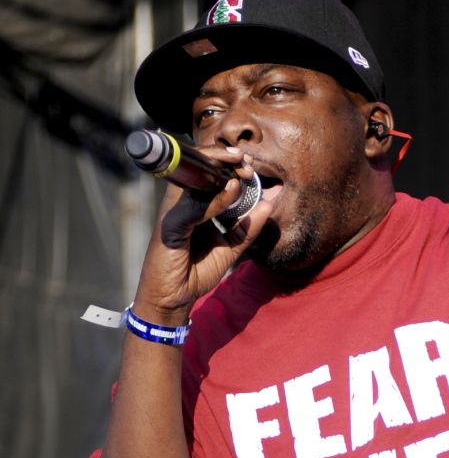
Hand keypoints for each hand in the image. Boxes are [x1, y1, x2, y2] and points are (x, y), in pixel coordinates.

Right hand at [133, 147, 273, 319]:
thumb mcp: (231, 247)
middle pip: (199, 169)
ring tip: (243, 168)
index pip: (208, 174)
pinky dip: (216, 199)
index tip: (250, 164)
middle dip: (225, 159)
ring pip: (195, 180)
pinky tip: (233, 190)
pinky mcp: (169, 226)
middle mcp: (181, 203)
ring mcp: (174, 212)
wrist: (175, 298)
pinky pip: (195, 207)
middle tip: (247, 161)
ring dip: (220, 169)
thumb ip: (249, 226)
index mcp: (194, 205)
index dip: (229, 165)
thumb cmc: (196, 271)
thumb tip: (270, 202)